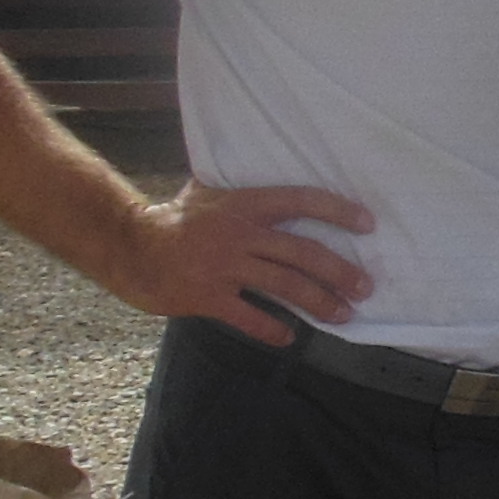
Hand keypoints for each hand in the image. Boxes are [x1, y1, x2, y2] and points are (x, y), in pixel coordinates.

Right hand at [111, 181, 371, 347]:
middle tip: (365, 286)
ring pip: (284, 285)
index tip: (367, 223)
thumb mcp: (208, 191)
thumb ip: (240, 186)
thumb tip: (261, 162)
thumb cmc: (174, 219)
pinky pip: (250, 317)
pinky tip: (291, 337)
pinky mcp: (208, 296)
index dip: (336, 210)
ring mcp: (225, 266)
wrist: (131, 247)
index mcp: (244, 204)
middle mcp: (239, 234)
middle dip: (339, 271)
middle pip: (302, 252)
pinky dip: (274, 329)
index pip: (300, 200)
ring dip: (319, 302)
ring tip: (343, 314)